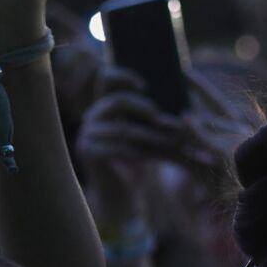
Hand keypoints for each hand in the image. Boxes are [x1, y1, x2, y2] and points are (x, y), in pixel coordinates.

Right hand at [75, 67, 186, 203]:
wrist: (121, 190)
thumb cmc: (140, 158)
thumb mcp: (147, 133)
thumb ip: (153, 115)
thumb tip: (180, 97)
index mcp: (107, 104)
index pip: (107, 77)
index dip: (124, 75)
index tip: (145, 85)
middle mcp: (93, 114)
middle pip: (118, 101)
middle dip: (145, 108)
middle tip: (164, 119)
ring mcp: (87, 132)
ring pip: (122, 129)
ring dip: (150, 136)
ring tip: (171, 143)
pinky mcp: (86, 151)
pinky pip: (116, 149)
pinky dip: (138, 153)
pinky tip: (153, 158)